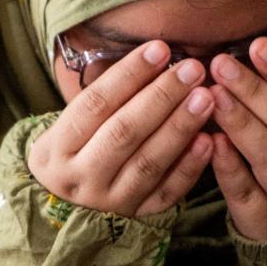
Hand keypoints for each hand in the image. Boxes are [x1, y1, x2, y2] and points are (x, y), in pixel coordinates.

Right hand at [28, 40, 214, 216]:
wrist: (66, 207)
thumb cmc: (75, 150)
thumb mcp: (71, 125)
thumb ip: (107, 97)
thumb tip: (155, 57)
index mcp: (57, 148)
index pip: (95, 104)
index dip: (129, 75)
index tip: (160, 49)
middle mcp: (81, 178)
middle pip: (124, 132)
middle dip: (161, 97)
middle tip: (192, 69)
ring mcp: (110, 201)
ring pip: (148, 163)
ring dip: (180, 127)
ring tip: (206, 98)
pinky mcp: (137, 216)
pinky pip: (167, 192)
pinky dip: (189, 166)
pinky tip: (209, 140)